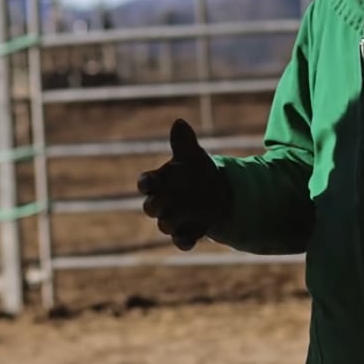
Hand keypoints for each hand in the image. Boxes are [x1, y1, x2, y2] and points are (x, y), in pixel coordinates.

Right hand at [135, 119, 231, 250]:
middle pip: (150, 207)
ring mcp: (172, 219)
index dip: (146, 183)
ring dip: (174, 219)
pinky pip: (180, 241)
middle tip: (168, 197)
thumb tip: (179, 123)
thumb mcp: (193, 156)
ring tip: (191, 212)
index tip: (150, 181)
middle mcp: (161, 202)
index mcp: (159, 182)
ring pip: (165, 224)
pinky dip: (184, 241)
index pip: (145, 183)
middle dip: (158, 204)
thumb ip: (184, 142)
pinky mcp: (185, 233)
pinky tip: (191, 237)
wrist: (218, 193)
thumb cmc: (197, 171)